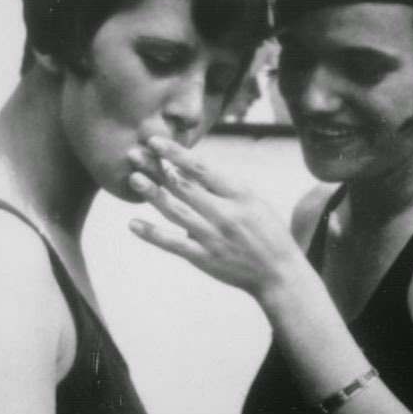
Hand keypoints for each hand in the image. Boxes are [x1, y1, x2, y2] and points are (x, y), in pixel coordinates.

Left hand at [127, 136, 306, 298]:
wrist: (279, 272)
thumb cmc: (265, 230)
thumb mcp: (253, 200)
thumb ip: (222, 185)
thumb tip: (186, 166)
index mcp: (239, 193)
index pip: (201, 168)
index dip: (175, 153)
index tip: (154, 141)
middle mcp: (225, 213)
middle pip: (183, 187)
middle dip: (156, 168)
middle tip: (133, 153)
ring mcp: (213, 237)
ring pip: (176, 212)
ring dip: (153, 195)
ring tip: (134, 178)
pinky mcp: (205, 258)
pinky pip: (174, 244)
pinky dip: (153, 234)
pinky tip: (133, 224)